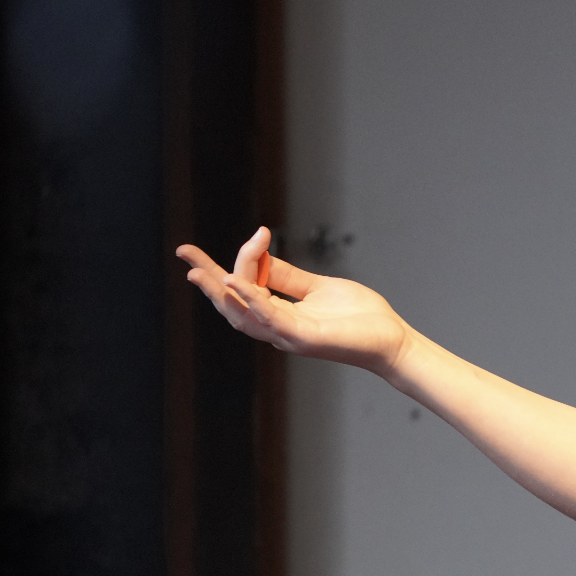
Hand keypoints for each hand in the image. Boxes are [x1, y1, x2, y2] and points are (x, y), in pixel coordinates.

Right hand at [176, 227, 410, 374]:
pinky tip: (236, 282)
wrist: (391, 339)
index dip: (228, 265)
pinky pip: (269, 318)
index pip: (242, 290)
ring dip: (220, 293)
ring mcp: (287, 335)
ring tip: (199, 272)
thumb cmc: (360, 316)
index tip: (241, 237)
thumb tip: (260, 257)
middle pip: (232, 304)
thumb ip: (289, 277)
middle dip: (207, 279)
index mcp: (279, 314)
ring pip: (243, 314)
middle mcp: (277, 327)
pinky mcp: (302, 338)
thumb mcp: (319, 288)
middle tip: (184, 254)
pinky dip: (251, 300)